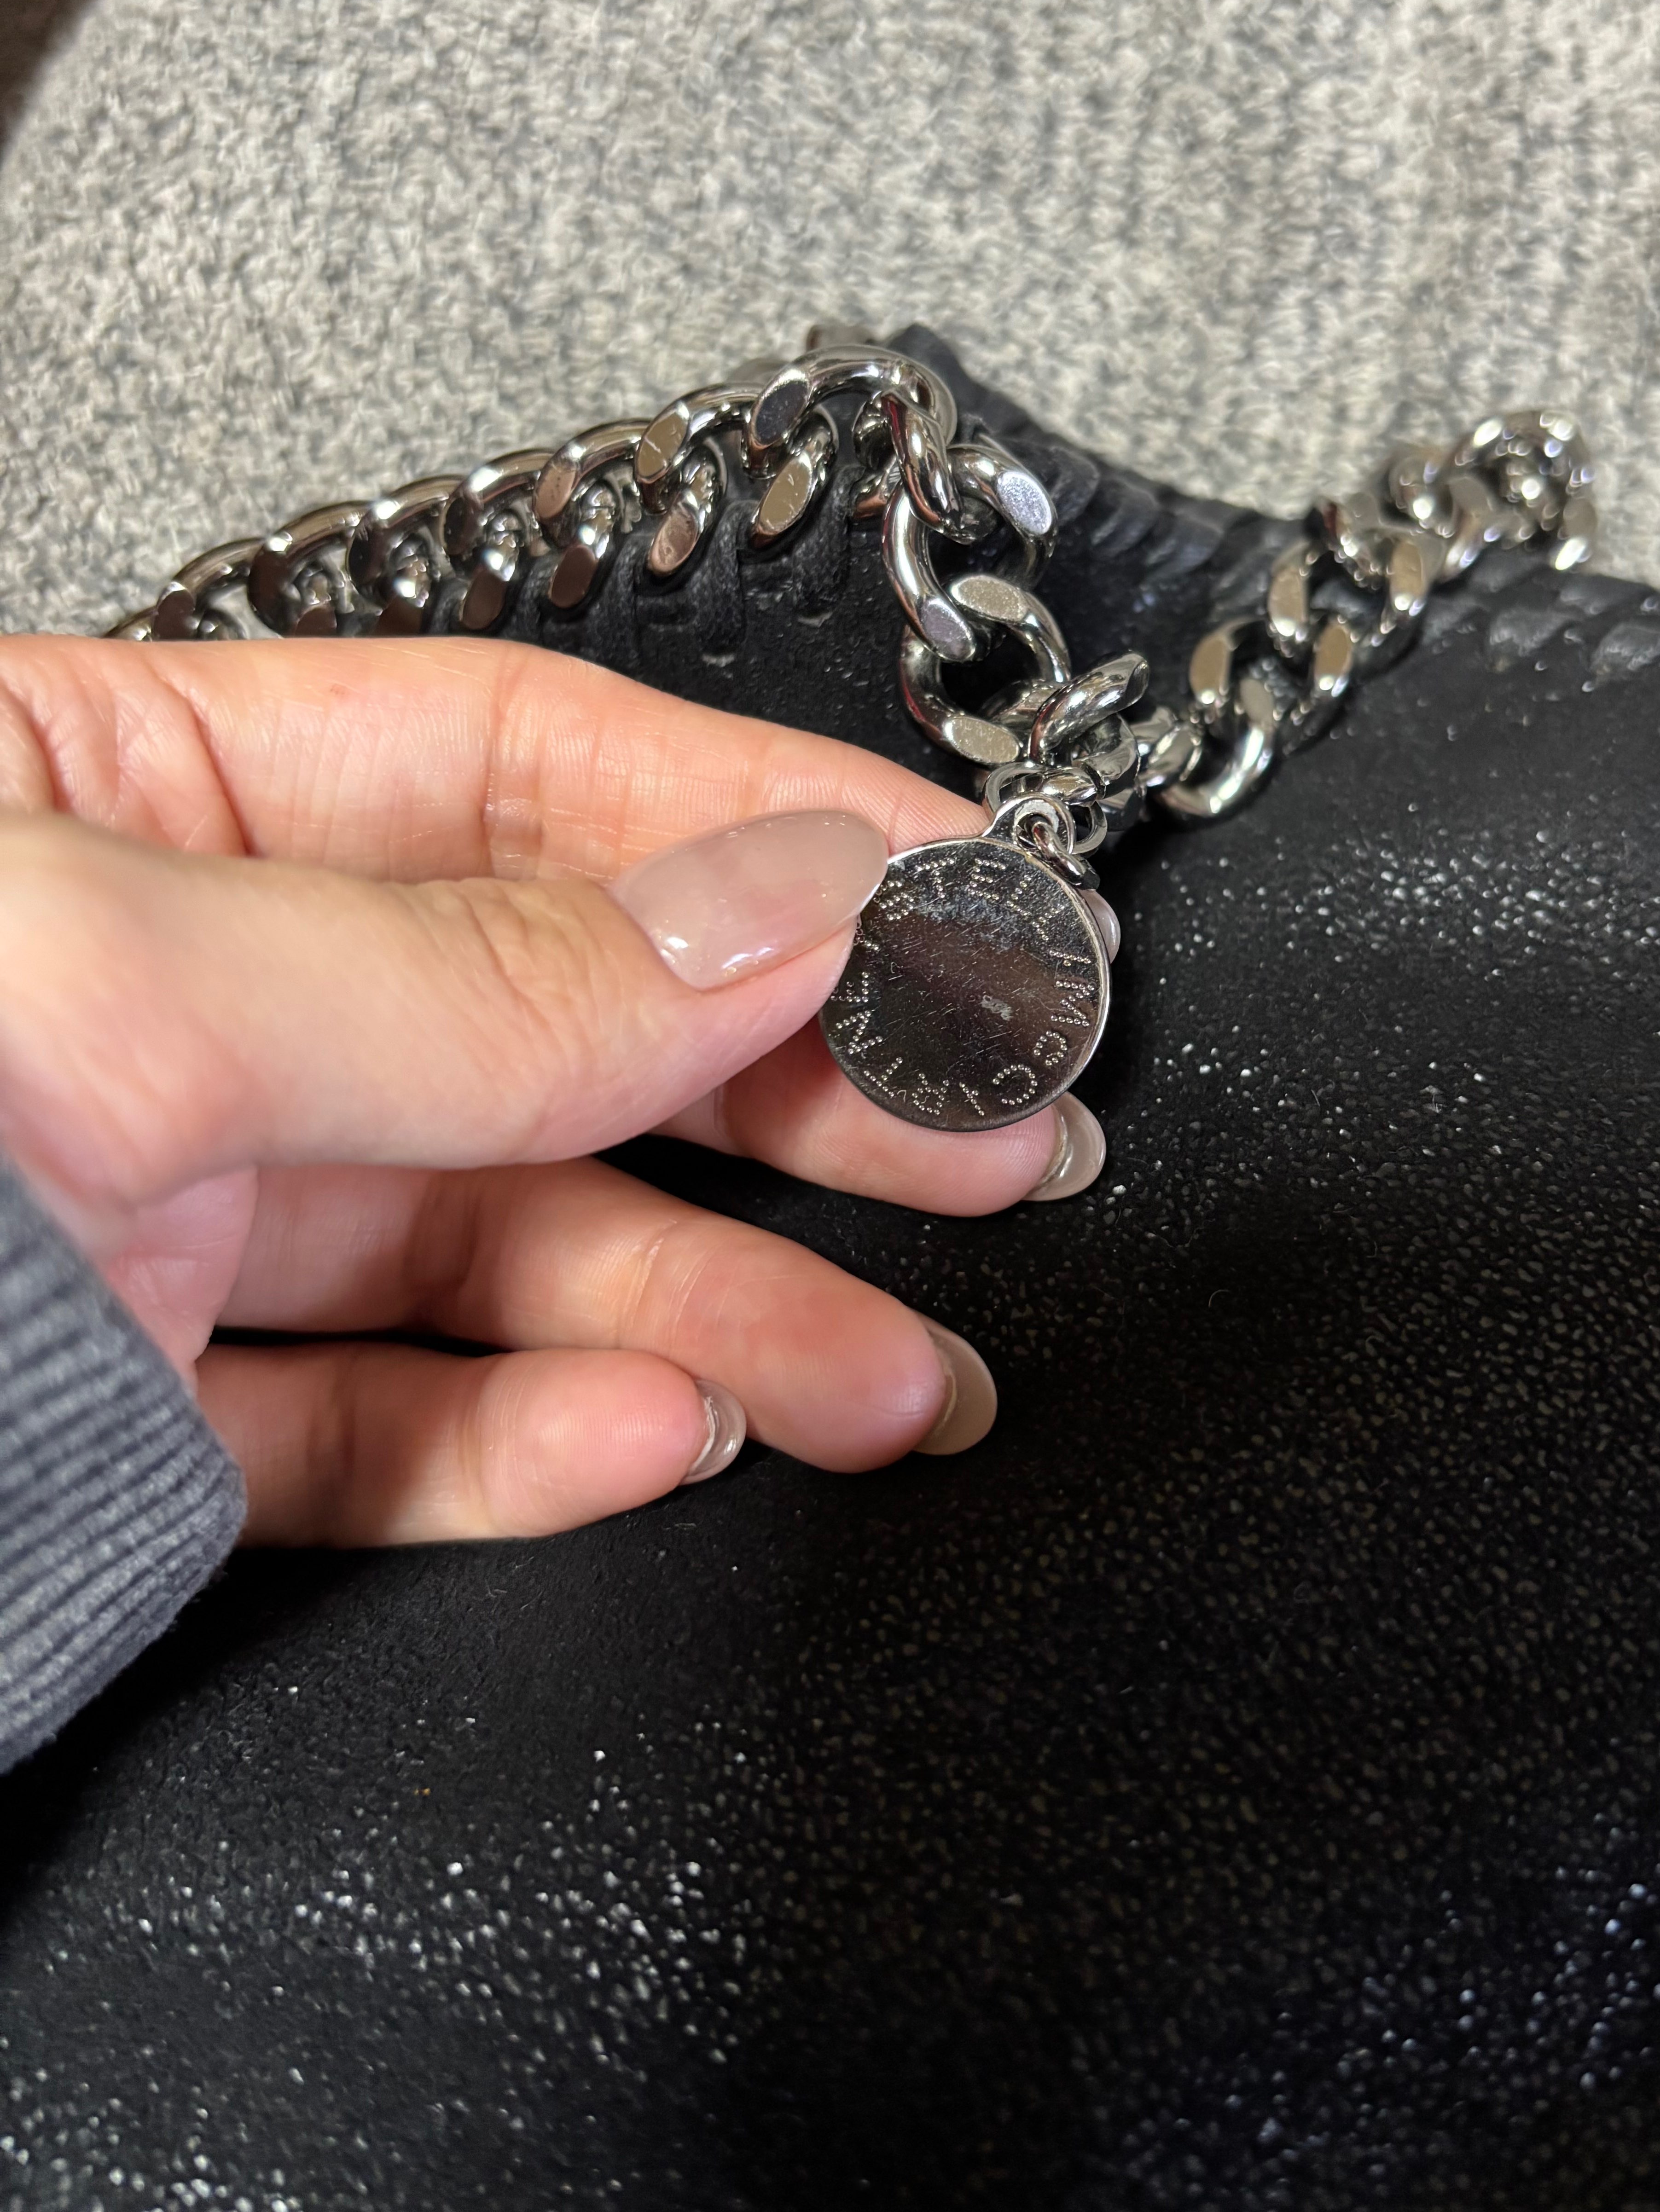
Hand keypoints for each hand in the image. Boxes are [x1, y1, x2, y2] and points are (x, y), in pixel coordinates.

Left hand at [0, 636, 1105, 1544]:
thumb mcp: (127, 994)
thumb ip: (472, 976)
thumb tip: (783, 908)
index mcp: (116, 798)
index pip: (518, 766)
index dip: (764, 825)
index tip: (960, 892)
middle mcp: (160, 989)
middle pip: (555, 1022)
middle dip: (794, 1090)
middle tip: (991, 1141)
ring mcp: (149, 1206)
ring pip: (497, 1252)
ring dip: (718, 1315)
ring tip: (895, 1381)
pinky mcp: (133, 1419)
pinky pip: (375, 1427)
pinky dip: (533, 1445)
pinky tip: (670, 1433)